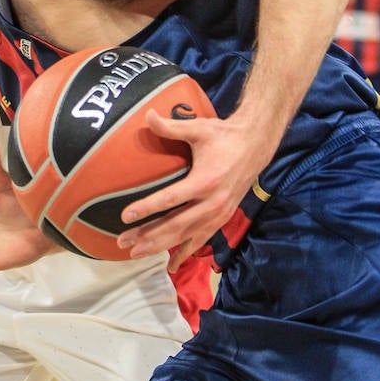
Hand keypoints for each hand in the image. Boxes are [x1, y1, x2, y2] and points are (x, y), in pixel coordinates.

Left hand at [116, 106, 269, 267]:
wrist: (256, 146)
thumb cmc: (224, 136)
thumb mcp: (198, 128)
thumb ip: (171, 126)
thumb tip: (147, 115)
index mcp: (205, 181)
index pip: (170, 199)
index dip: (147, 208)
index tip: (125, 216)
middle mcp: (212, 203)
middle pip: (175, 225)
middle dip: (148, 235)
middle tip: (123, 242)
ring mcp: (218, 214)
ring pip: (185, 236)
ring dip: (160, 246)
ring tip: (136, 253)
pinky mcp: (221, 218)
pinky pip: (201, 240)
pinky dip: (185, 253)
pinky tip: (170, 265)